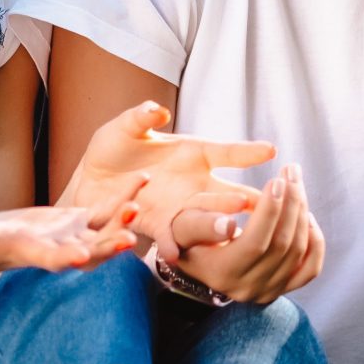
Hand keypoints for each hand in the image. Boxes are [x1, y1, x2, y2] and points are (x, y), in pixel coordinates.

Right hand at [0, 169, 144, 277]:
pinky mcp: (73, 222)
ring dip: (122, 222)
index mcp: (26, 254)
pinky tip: (141, 181)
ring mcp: (67, 237)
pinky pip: (103, 213)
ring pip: (102, 234)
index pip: (47, 260)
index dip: (63, 259)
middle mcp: (54, 250)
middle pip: (86, 255)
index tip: (79, 257)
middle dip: (107, 248)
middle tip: (130, 238)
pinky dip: (122, 200)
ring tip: (138, 203)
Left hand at [61, 101, 272, 259]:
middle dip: (245, 199)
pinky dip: (173, 244)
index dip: (247, 152)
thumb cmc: (115, 146)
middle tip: (266, 204)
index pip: (226, 152)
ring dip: (217, 223)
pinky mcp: (158, 224)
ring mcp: (179, 206)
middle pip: (225, 192)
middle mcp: (194, 182)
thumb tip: (156, 110)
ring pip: (205, 217)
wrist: (91, 179)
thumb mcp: (125, 128)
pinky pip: (170, 237)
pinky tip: (176, 253)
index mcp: (193, 152)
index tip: (271, 150)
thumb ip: (140, 118)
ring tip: (231, 229)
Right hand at [170, 164, 324, 303]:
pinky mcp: (283, 289)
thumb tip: (229, 225)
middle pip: (282, 245)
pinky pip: (310, 269)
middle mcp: (247, 288)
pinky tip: (306, 215)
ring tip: (296, 183)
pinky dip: (315, 241)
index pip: (255, 243)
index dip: (270, 211)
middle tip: (291, 171)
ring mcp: (267, 292)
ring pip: (298, 252)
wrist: (199, 261)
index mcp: (221, 274)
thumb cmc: (188, 236)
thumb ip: (201, 224)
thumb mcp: (183, 226)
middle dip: (291, 203)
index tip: (276, 180)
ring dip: (302, 212)